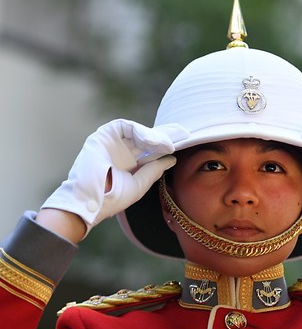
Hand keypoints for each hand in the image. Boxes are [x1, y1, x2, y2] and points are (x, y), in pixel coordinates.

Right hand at [41, 119, 188, 236]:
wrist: (90, 202)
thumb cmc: (112, 198)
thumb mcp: (140, 183)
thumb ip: (155, 169)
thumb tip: (172, 158)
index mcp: (130, 164)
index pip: (151, 150)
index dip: (166, 145)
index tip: (184, 141)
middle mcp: (121, 151)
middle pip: (146, 137)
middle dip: (164, 135)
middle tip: (182, 133)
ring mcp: (111, 143)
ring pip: (136, 130)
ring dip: (153, 135)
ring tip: (165, 145)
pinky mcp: (102, 136)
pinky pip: (124, 126)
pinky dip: (139, 131)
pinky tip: (151, 141)